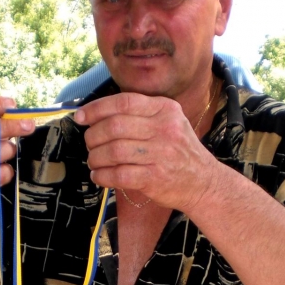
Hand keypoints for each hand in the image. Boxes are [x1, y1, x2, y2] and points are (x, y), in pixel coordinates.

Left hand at [76, 93, 216, 213]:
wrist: (203, 182)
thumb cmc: (179, 152)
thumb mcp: (169, 122)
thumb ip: (140, 115)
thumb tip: (96, 115)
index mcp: (164, 109)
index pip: (124, 102)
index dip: (97, 108)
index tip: (81, 117)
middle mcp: (164, 128)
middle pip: (114, 126)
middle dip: (93, 136)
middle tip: (89, 144)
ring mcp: (160, 154)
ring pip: (113, 151)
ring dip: (96, 158)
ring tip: (94, 162)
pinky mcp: (154, 177)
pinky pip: (119, 175)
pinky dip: (103, 176)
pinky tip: (99, 176)